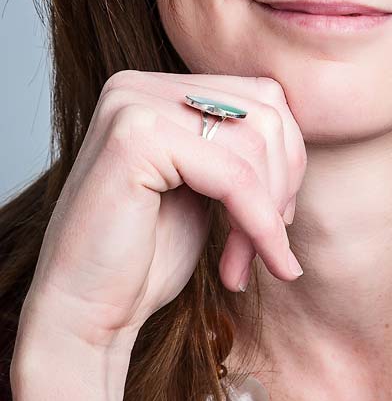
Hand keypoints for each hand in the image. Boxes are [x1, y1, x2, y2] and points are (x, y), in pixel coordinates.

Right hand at [17, 70, 306, 352]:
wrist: (81, 315)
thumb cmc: (144, 258)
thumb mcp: (204, 187)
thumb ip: (241, 147)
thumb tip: (301, 125)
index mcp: (157, 88)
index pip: (263, 96)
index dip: (287, 161)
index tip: (275, 220)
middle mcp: (139, 84)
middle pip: (267, 112)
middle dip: (283, 186)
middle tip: (267, 246)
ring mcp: (132, 103)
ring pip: (256, 143)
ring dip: (267, 214)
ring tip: (245, 262)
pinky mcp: (135, 137)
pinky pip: (234, 177)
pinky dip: (256, 225)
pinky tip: (244, 268)